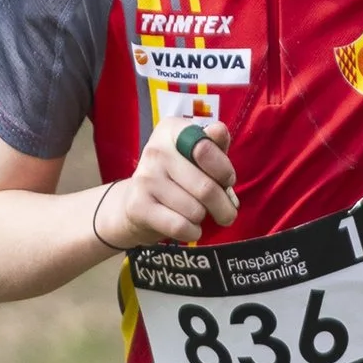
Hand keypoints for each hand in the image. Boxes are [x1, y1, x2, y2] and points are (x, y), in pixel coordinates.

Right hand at [102, 118, 238, 249]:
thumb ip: (215, 145)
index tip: (226, 180)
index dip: (224, 170)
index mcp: (172, 130)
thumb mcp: (198, 156)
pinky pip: (180, 226)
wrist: (136, 202)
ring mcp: (145, 178)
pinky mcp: (138, 205)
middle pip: (206, 187)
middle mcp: (156, 149)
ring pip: (195, 210)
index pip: (206, 148)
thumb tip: (218, 131)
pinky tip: (189, 228)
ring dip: (203, 218)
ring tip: (196, 214)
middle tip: (226, 212)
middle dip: (224, 206)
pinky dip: (192, 232)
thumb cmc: (179, 176)